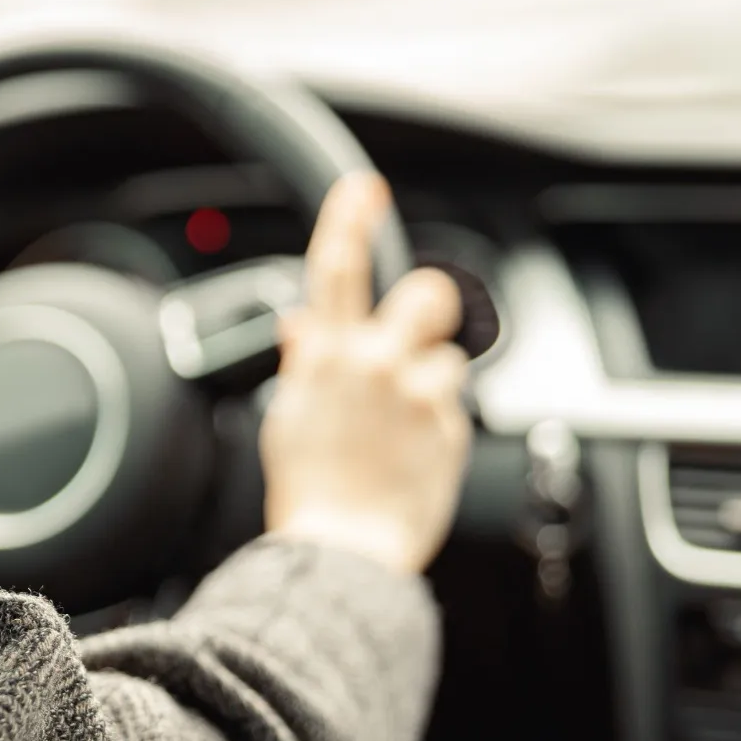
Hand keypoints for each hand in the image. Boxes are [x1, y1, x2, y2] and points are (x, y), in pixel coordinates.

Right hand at [261, 173, 471, 573]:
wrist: (340, 550)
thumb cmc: (306, 491)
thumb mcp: (287, 417)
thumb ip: (304, 363)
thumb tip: (303, 326)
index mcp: (325, 356)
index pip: (337, 268)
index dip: (350, 220)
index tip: (364, 190)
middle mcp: (374, 364)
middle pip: (426, 294)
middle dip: (429, 304)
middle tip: (419, 329)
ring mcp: (417, 396)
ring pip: (446, 359)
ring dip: (429, 384)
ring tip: (403, 426)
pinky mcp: (451, 429)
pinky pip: (453, 411)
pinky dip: (436, 428)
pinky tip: (411, 457)